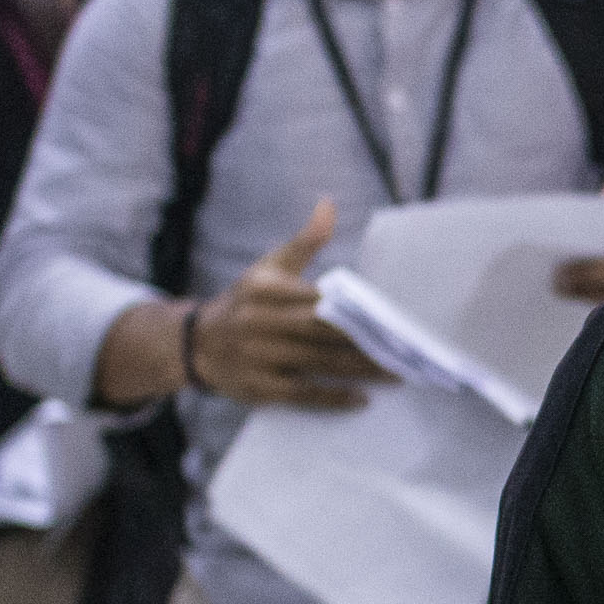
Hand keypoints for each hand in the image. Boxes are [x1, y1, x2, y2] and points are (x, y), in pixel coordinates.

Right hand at [190, 199, 394, 410]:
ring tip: (397, 372)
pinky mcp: (260, 387)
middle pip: (325, 331)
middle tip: (406, 348)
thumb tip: (328, 204)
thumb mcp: (268, 268)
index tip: (392, 316)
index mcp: (267, 289)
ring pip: (321, 363)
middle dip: (367, 340)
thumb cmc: (246, 302)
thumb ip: (305, 241)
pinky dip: (334, 397)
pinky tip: (362, 398)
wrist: (197, 344)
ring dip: (361, 370)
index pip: (322, 299)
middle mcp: (261, 321)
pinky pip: (304, 394)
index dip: (358, 309)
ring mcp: (260, 356)